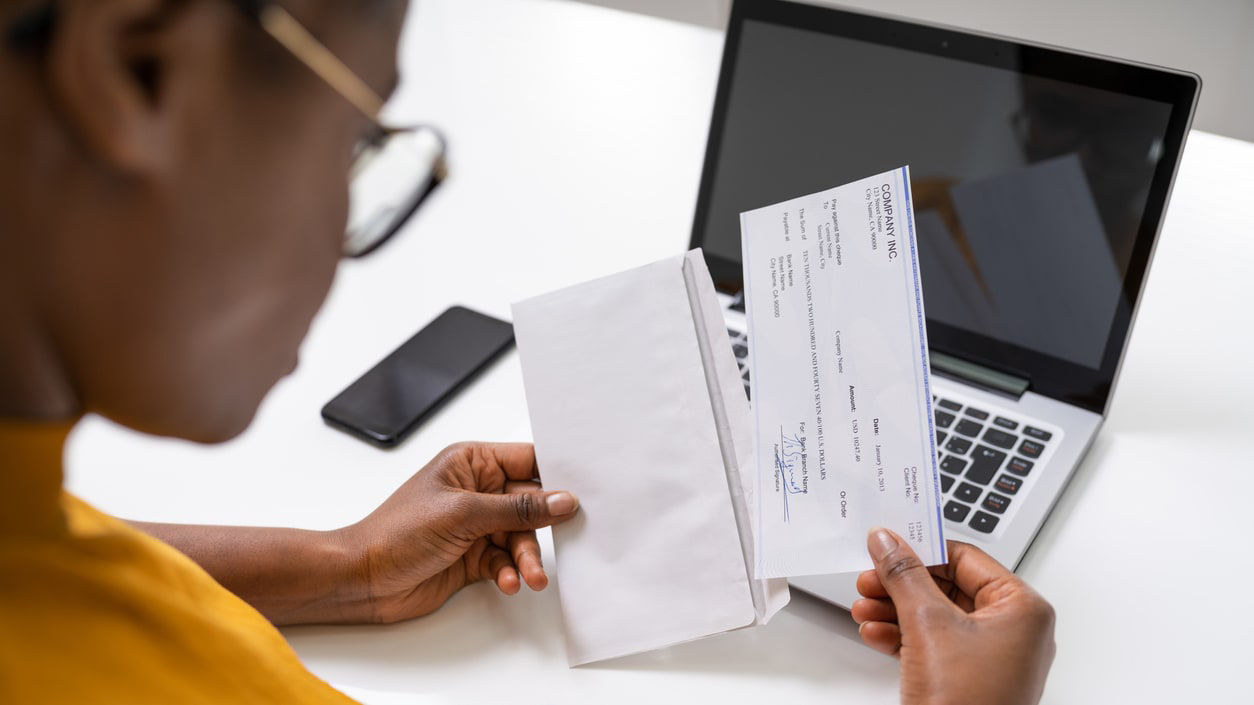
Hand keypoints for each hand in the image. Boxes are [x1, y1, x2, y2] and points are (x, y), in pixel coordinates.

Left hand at [336, 442, 578, 622]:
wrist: (362, 579)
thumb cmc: (395, 533)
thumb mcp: (463, 514)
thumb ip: (517, 508)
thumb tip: (562, 500)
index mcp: (471, 462)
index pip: (528, 461)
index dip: (556, 475)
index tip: (583, 492)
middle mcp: (476, 490)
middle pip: (531, 504)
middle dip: (542, 527)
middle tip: (560, 543)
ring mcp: (475, 525)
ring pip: (520, 537)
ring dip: (526, 557)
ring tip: (529, 576)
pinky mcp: (473, 555)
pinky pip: (505, 561)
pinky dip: (509, 572)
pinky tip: (505, 581)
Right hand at [852, 529, 1055, 704]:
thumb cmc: (968, 704)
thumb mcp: (927, 624)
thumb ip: (904, 575)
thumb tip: (888, 541)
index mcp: (1022, 608)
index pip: (966, 558)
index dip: (921, 550)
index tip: (887, 545)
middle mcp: (1014, 630)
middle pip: (948, 587)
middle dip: (901, 585)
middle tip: (869, 579)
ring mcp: (994, 658)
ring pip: (937, 616)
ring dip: (896, 610)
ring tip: (865, 608)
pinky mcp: (972, 679)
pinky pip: (935, 644)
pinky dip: (904, 636)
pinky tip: (876, 634)